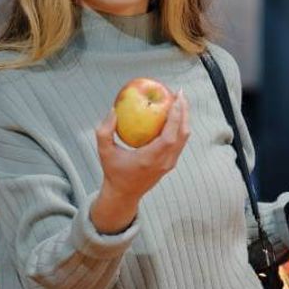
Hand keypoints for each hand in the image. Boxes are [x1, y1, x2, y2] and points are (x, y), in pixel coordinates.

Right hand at [90, 91, 189, 231]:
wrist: (124, 194)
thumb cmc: (114, 172)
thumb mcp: (104, 152)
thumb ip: (105, 131)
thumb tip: (113, 111)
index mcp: (150, 159)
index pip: (169, 136)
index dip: (176, 117)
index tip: (175, 99)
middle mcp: (164, 162)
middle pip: (183, 134)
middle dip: (184, 112)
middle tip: (179, 94)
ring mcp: (169, 163)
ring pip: (184, 138)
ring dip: (184, 118)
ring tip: (179, 101)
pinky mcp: (170, 163)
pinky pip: (179, 142)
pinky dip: (179, 127)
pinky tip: (173, 115)